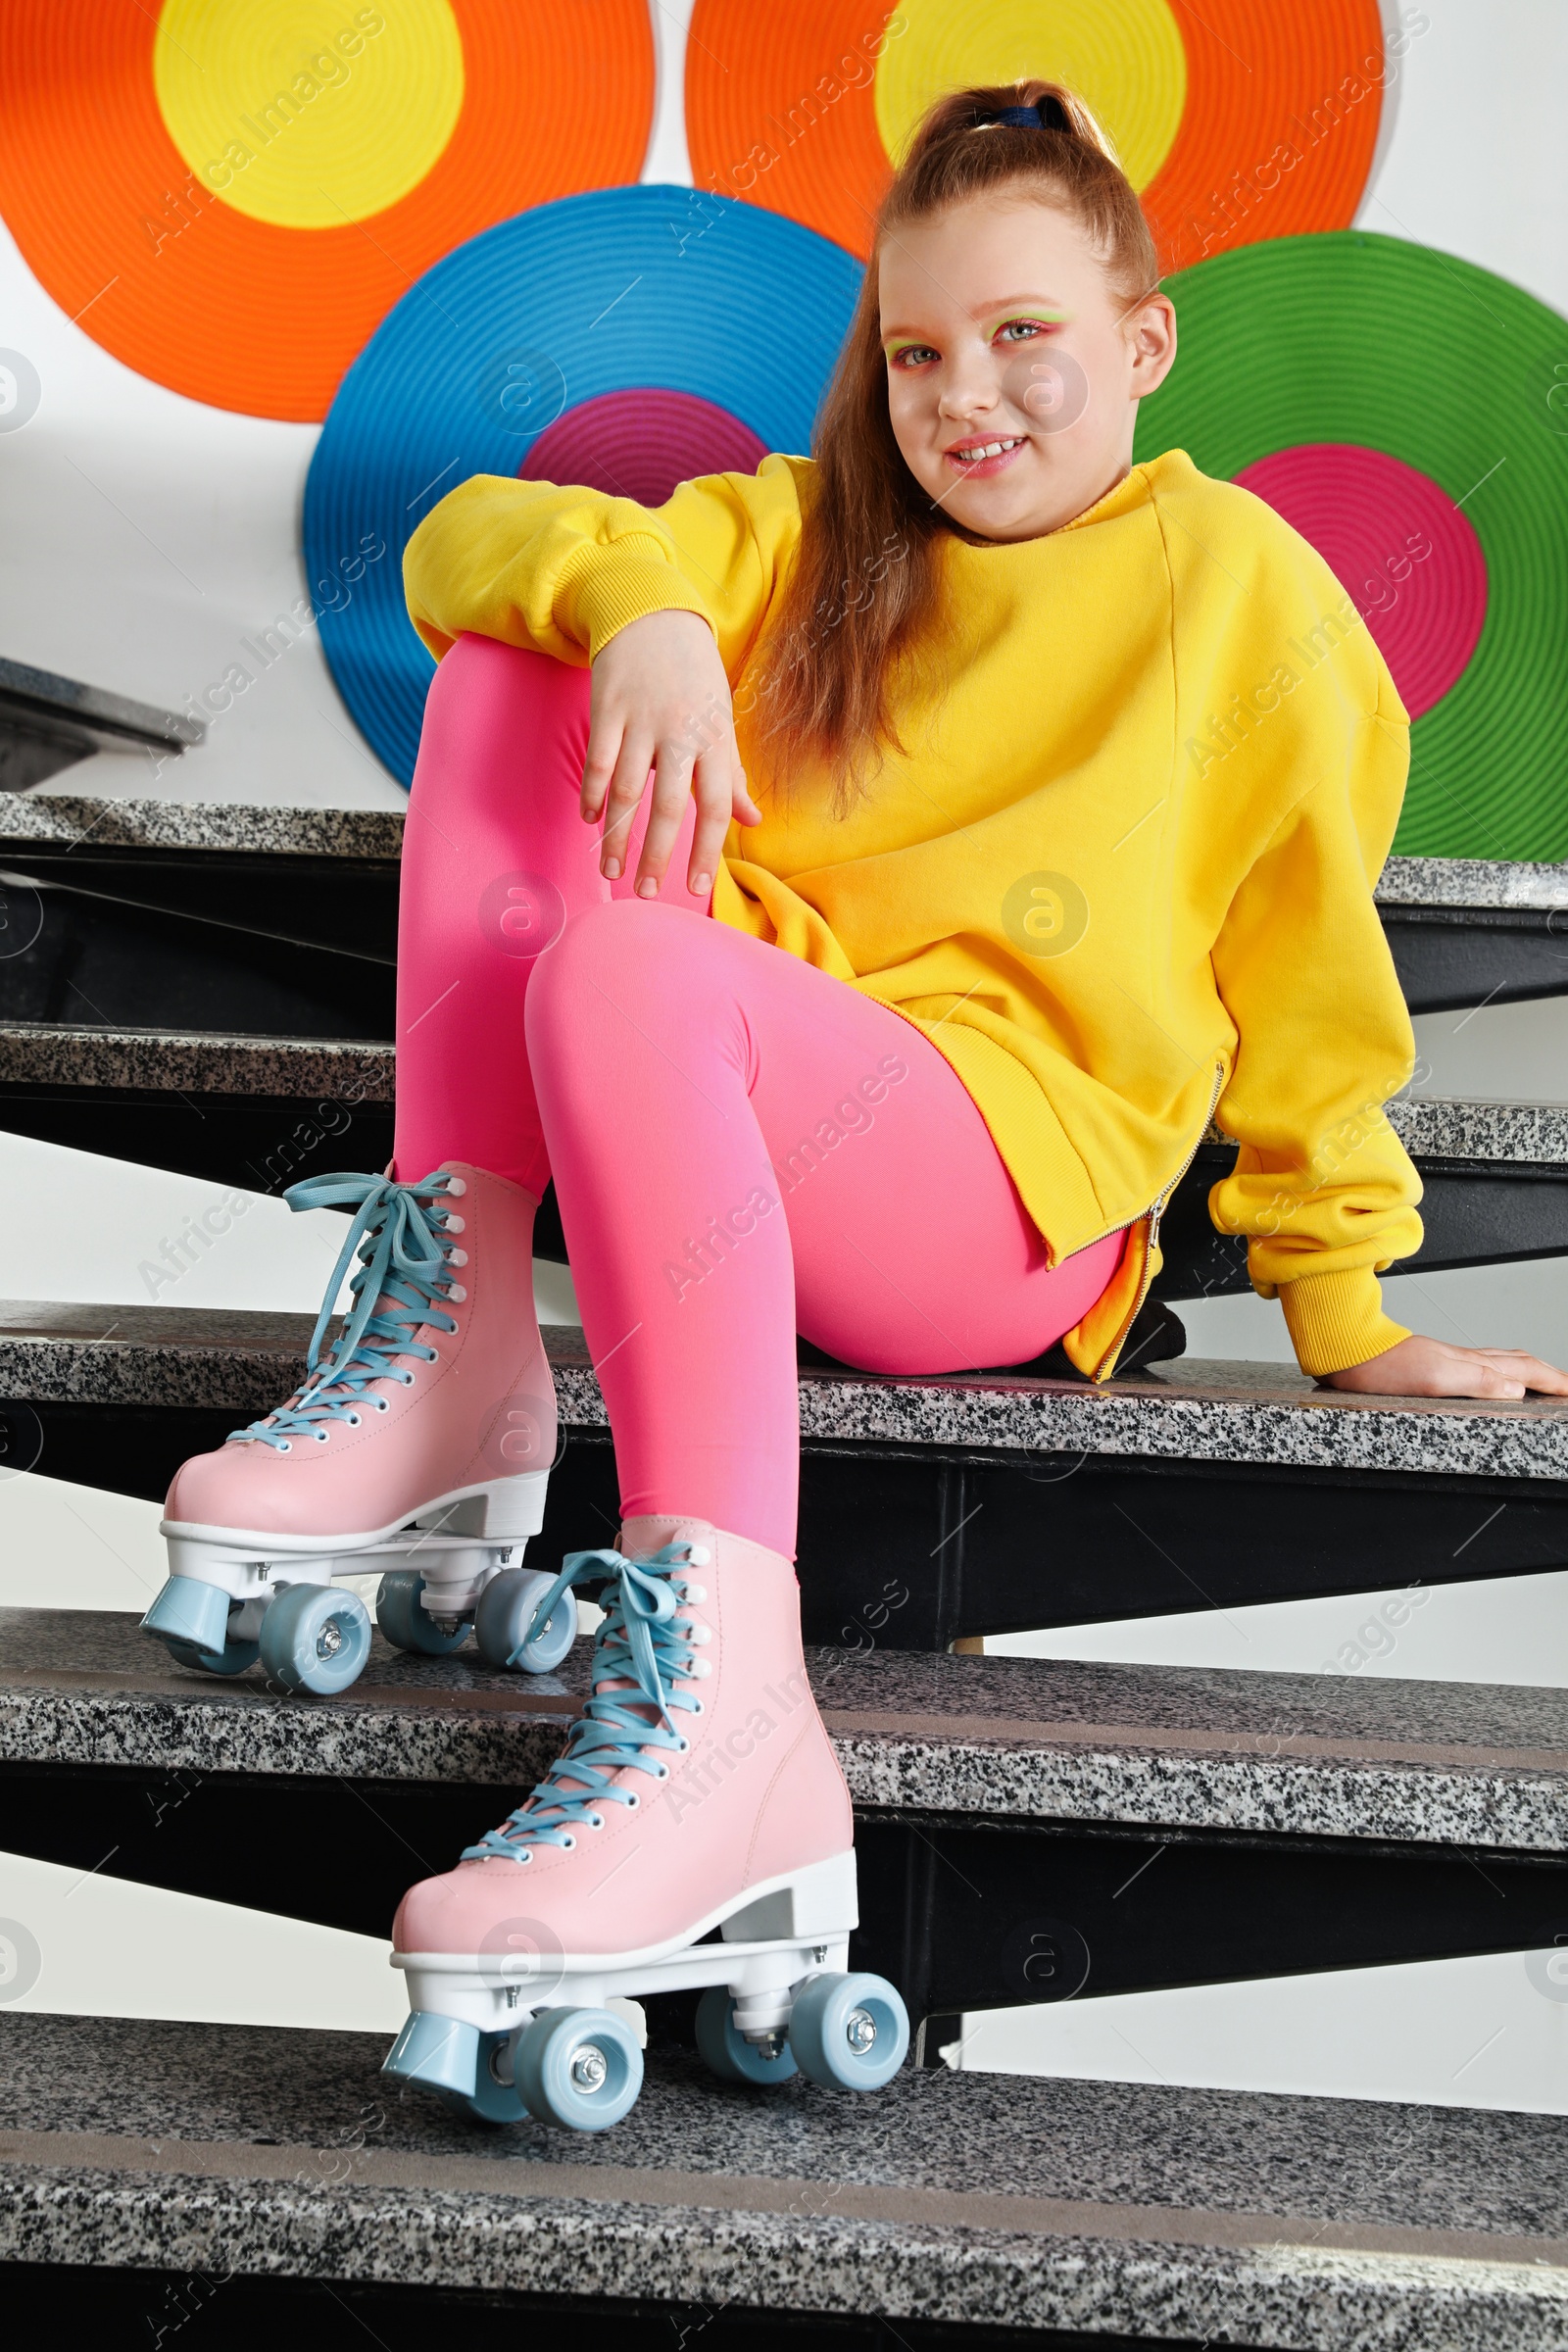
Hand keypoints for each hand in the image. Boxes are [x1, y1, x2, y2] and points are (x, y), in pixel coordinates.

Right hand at [581, 610, 759, 897]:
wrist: (653, 614)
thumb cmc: (695, 677)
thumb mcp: (721, 721)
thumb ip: (732, 774)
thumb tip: (753, 819)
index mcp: (714, 740)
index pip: (715, 806)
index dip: (707, 849)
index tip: (697, 886)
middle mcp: (680, 733)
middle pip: (668, 806)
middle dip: (657, 855)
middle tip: (648, 894)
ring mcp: (642, 721)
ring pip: (628, 791)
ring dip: (618, 837)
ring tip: (612, 873)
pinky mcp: (608, 709)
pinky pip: (599, 762)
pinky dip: (593, 794)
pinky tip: (590, 820)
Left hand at [1323, 1333, 1567, 1398]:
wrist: (1345, 1350)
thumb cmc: (1380, 1365)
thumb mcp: (1433, 1378)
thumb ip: (1477, 1381)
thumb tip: (1517, 1387)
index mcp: (1468, 1363)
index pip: (1523, 1370)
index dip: (1552, 1381)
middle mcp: (1461, 1359)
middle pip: (1517, 1362)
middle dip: (1548, 1374)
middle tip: (1566, 1386)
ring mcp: (1448, 1359)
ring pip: (1499, 1362)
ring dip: (1527, 1370)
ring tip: (1541, 1380)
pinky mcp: (1432, 1363)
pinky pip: (1479, 1365)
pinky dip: (1499, 1371)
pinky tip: (1491, 1377)